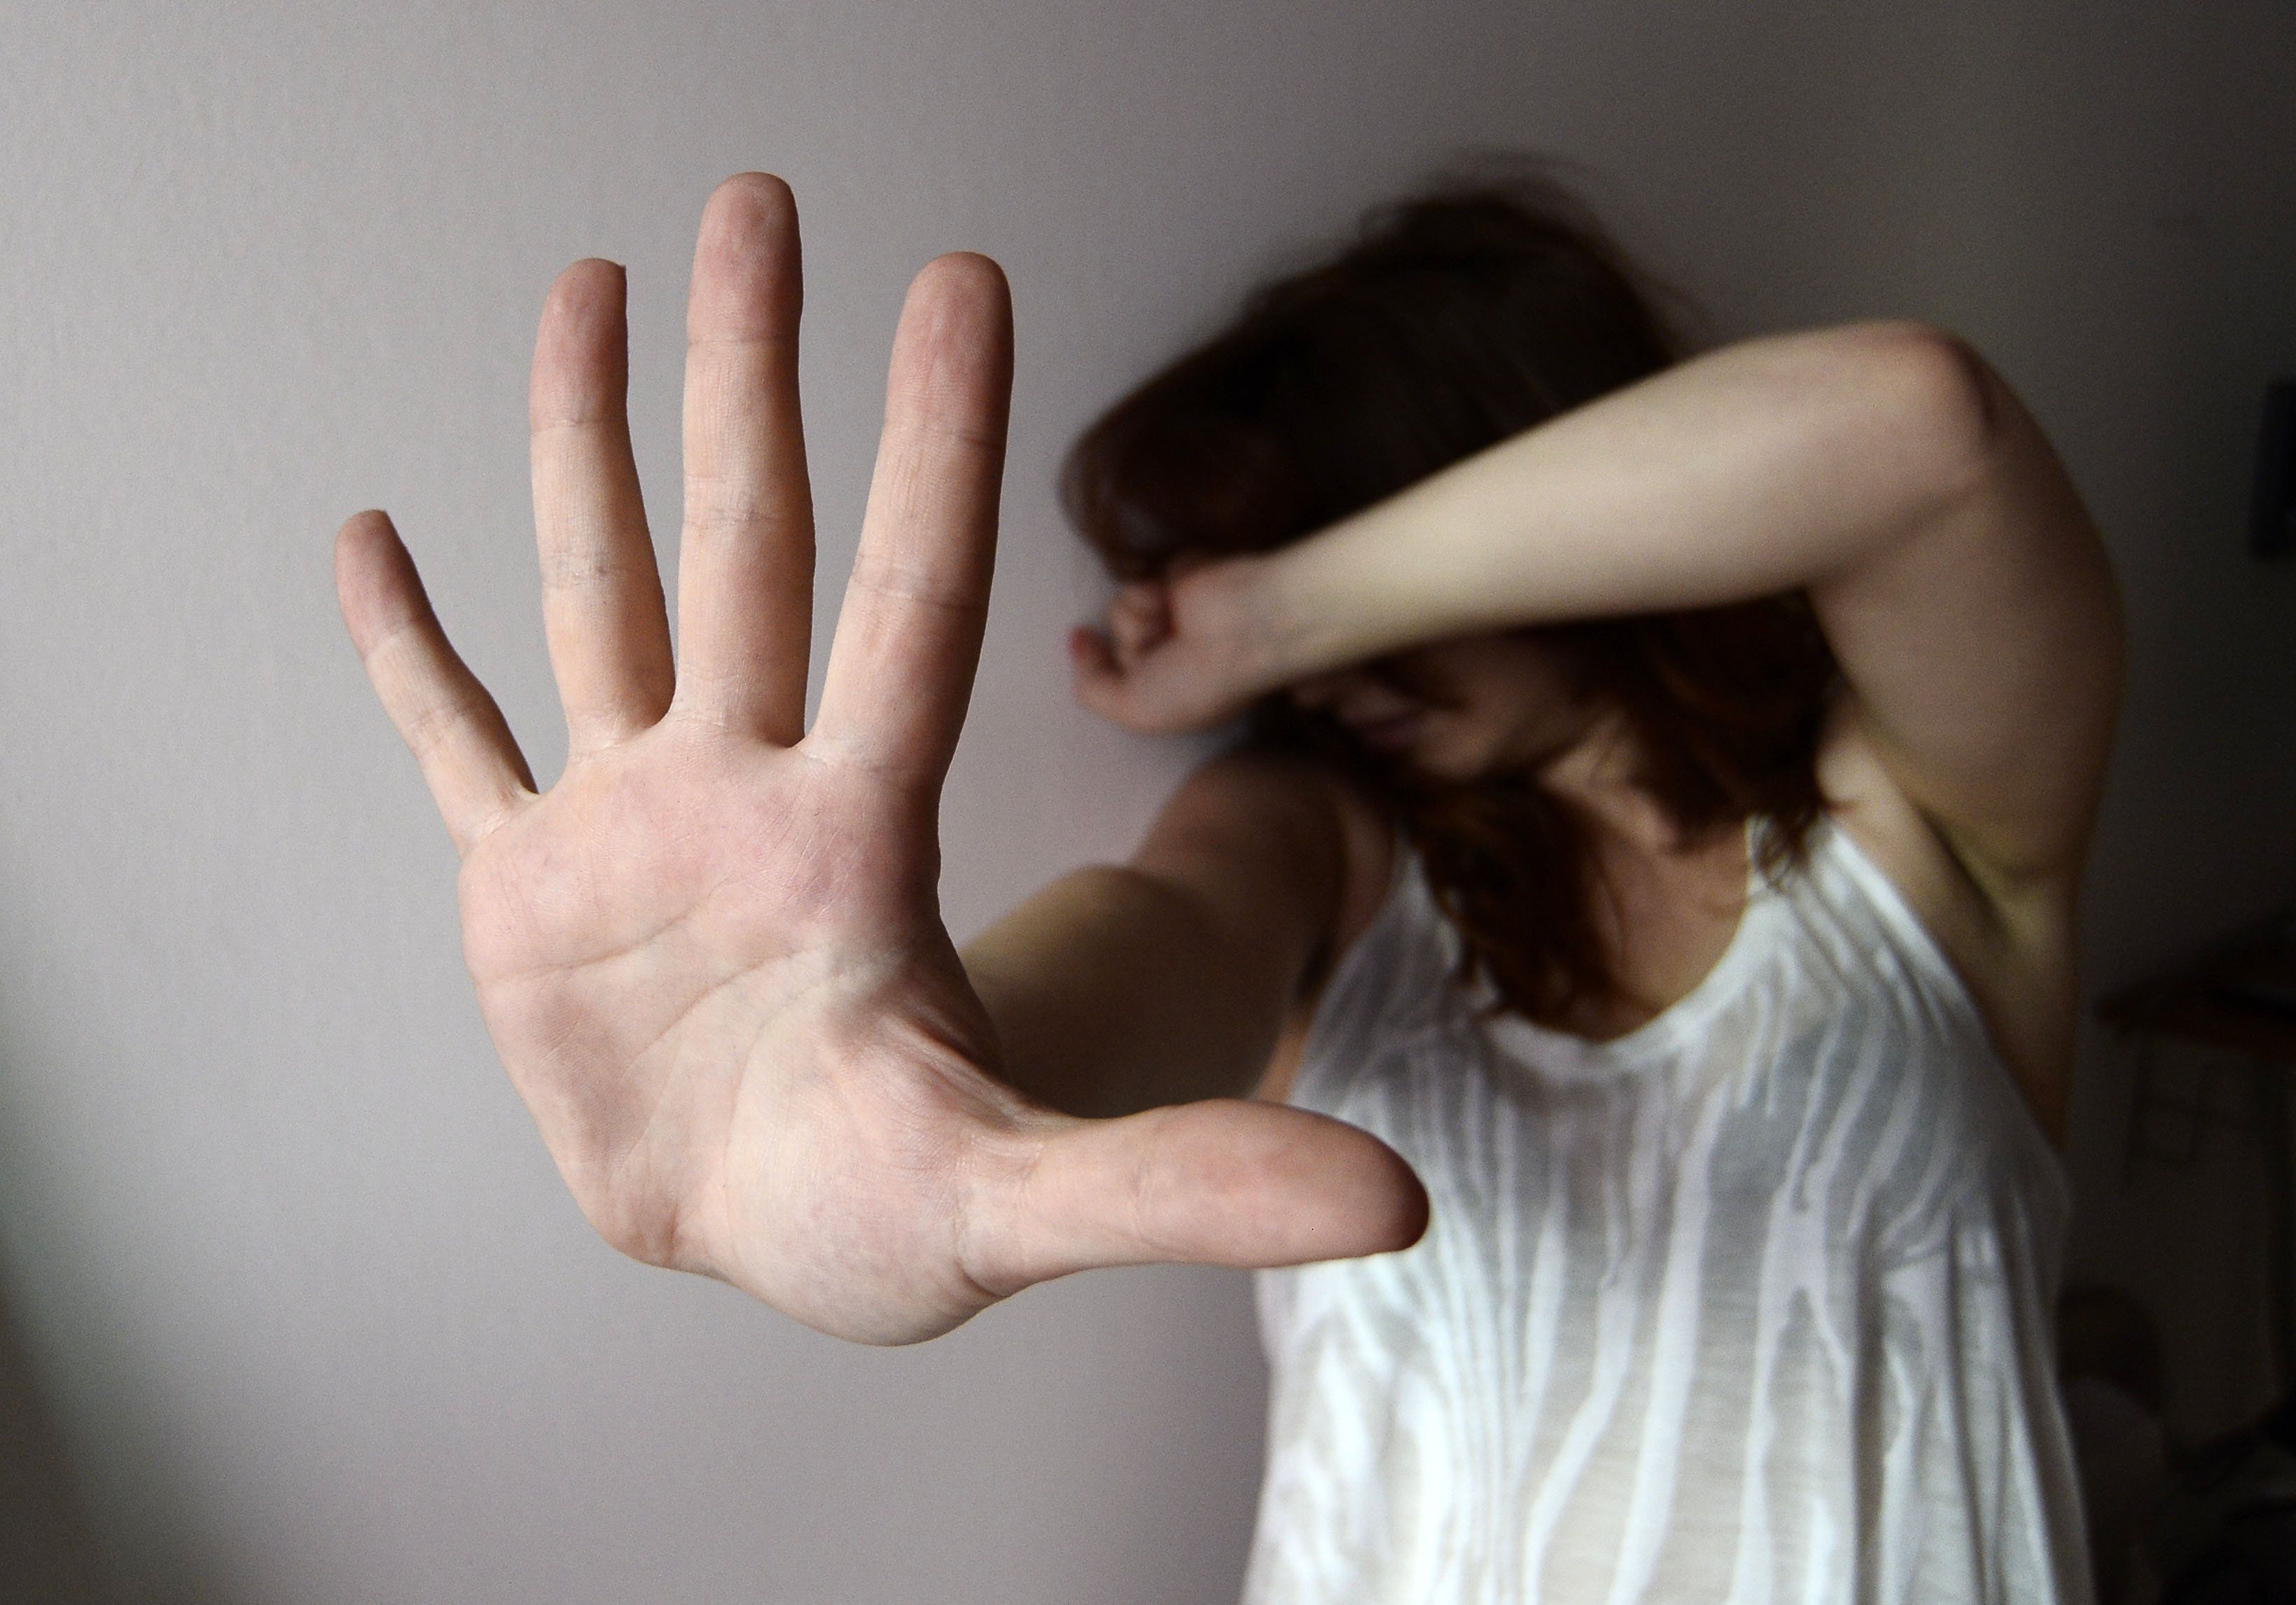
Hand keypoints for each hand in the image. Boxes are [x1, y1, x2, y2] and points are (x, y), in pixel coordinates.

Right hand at [337, 174, 1423, 1345]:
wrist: (779, 1240)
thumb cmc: (901, 1215)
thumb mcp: (1034, 1203)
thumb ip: (1195, 1181)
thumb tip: (1402, 1202)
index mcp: (859, 838)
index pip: (910, 602)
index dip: (939, 446)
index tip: (965, 282)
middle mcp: (747, 791)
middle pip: (747, 543)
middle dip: (752, 372)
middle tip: (762, 199)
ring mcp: (632, 827)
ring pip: (602, 594)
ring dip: (585, 442)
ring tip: (589, 284)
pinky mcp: (527, 893)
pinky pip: (457, 744)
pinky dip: (409, 656)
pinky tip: (373, 541)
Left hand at [1068, 557, 1281, 733]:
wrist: (1244, 627)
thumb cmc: (1201, 680)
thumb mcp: (1137, 710)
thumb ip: (1093, 689)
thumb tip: (1077, 641)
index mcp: (1173, 686)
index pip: (1116, 669)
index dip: (1096, 659)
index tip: (1082, 638)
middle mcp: (1176, 650)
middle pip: (1118, 633)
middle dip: (1130, 637)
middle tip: (1164, 641)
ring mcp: (1181, 612)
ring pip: (1125, 602)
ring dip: (1142, 610)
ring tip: (1179, 616)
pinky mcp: (1185, 575)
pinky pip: (1147, 573)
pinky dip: (1160, 582)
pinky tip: (1187, 592)